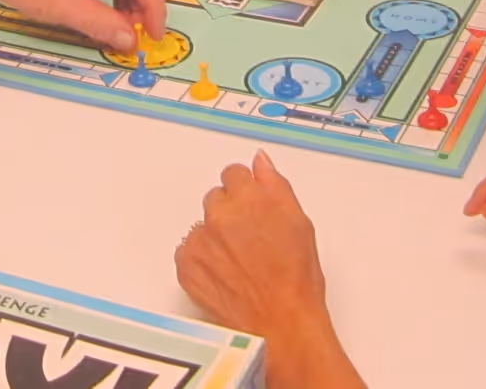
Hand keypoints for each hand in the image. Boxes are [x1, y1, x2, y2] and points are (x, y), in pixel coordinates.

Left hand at [177, 153, 365, 386]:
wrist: (281, 323)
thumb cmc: (296, 279)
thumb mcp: (299, 222)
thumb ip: (275, 185)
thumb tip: (260, 162)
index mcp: (251, 198)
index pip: (234, 174)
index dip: (244, 191)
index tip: (250, 205)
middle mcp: (221, 214)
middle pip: (216, 198)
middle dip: (229, 212)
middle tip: (248, 239)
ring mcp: (201, 240)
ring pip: (202, 226)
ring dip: (215, 237)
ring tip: (238, 263)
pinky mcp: (186, 264)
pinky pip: (188, 251)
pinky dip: (202, 259)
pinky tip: (223, 275)